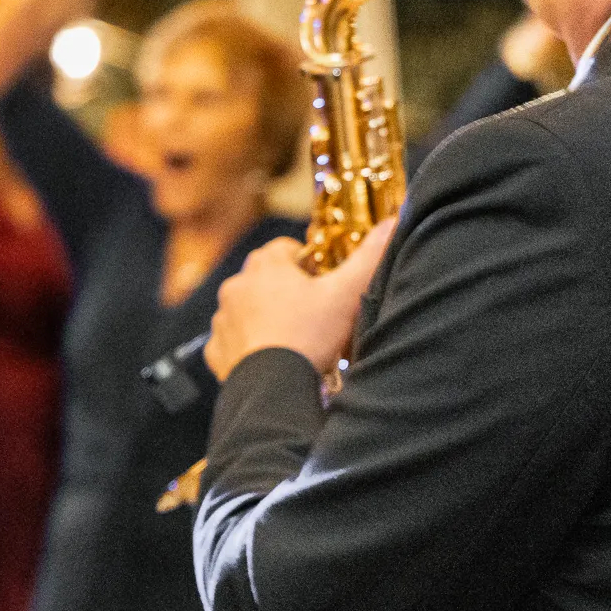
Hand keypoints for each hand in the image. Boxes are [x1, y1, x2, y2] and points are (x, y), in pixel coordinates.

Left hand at [204, 219, 393, 381]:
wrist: (273, 388)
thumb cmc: (309, 336)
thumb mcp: (347, 294)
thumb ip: (369, 256)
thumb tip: (393, 222)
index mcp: (265, 263)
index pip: (289, 249)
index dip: (312, 267)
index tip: (327, 288)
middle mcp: (237, 284)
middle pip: (269, 279)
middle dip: (290, 293)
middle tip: (316, 318)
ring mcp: (224, 317)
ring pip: (250, 310)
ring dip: (268, 319)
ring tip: (296, 342)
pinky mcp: (217, 349)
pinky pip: (235, 341)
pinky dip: (252, 347)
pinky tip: (273, 360)